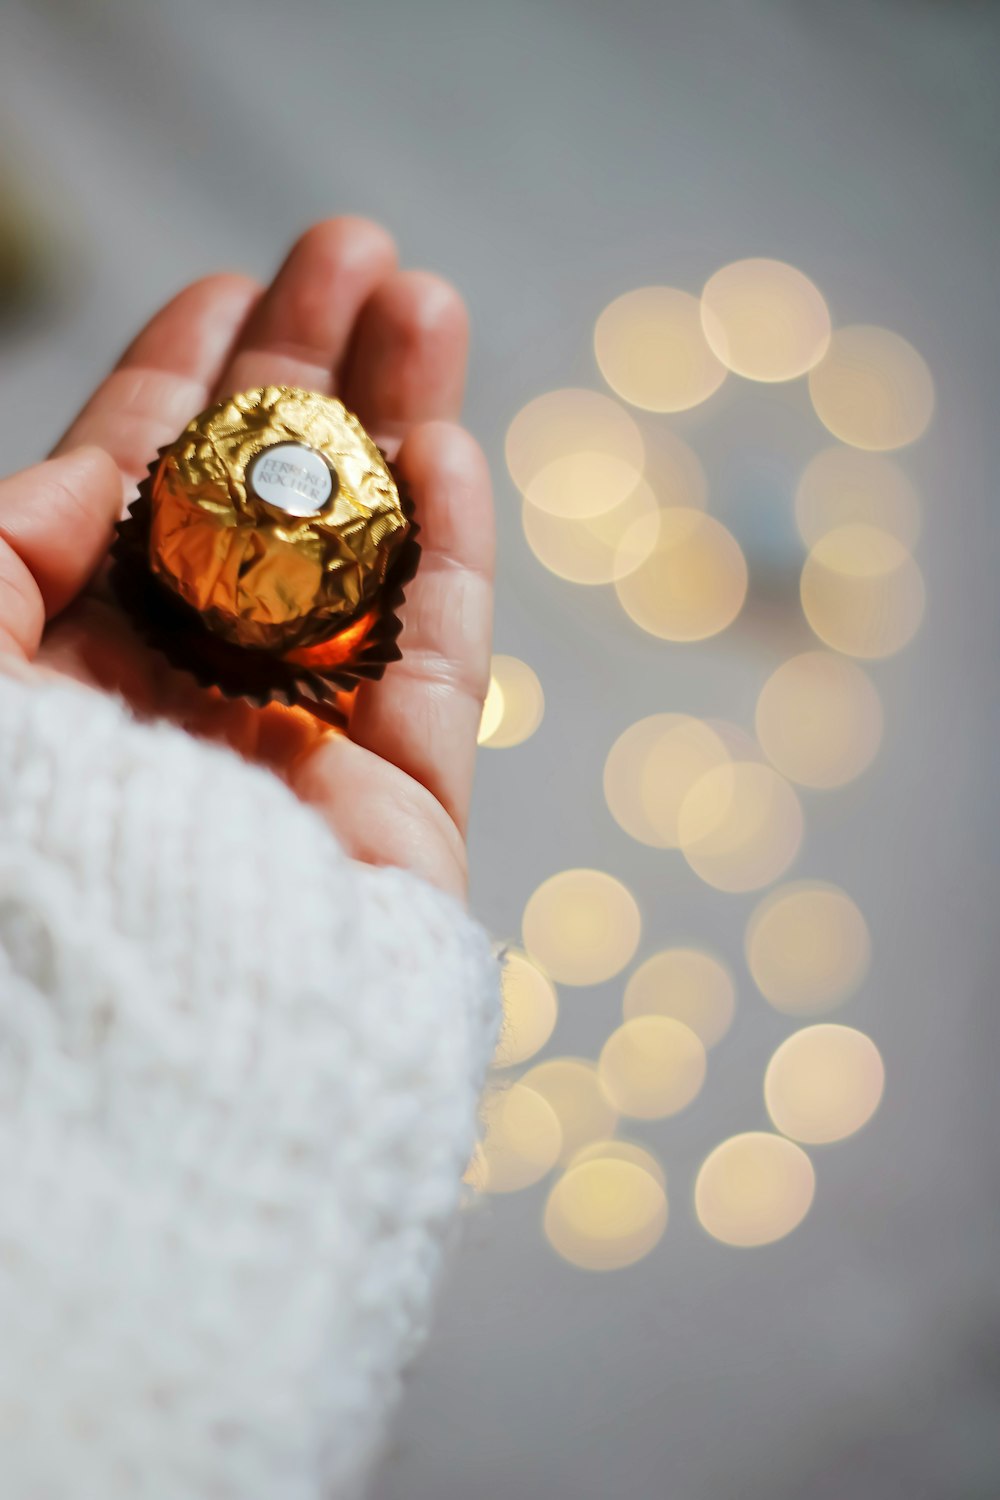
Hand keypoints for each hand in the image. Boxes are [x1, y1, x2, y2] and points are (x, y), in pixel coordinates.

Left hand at [0, 218, 493, 899]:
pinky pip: (436, 664)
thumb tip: (104, 458)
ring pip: (366, 564)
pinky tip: (450, 448)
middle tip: (361, 255)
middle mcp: (187, 710)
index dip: (181, 388)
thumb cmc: (14, 858)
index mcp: (73, 676)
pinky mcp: (402, 819)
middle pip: (264, 511)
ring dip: (399, 432)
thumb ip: (16, 550)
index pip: (135, 504)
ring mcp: (302, 760)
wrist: (111, 1082)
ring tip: (428, 304)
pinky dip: (451, 553)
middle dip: (312, 378)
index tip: (228, 289)